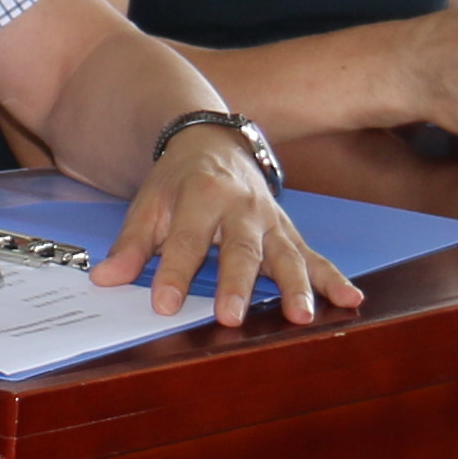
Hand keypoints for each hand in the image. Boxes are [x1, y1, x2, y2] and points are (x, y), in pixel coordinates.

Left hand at [99, 127, 356, 330]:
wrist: (214, 141)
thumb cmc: (179, 181)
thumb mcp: (148, 204)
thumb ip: (131, 244)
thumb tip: (106, 279)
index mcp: (200, 195)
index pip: (185, 239)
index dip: (172, 272)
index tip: (164, 304)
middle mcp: (241, 207)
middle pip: (240, 248)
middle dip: (237, 283)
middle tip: (232, 316)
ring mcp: (270, 220)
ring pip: (286, 254)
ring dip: (297, 286)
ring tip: (302, 316)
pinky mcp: (289, 232)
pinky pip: (314, 256)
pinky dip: (333, 278)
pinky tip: (351, 298)